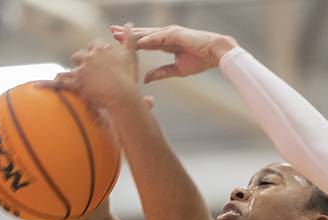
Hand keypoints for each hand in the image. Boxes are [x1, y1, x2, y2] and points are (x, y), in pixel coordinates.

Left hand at [42, 23, 140, 111]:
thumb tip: (129, 23)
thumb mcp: (130, 55)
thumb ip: (129, 37)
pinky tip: (37, 85)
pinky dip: (48, 84)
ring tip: (62, 76)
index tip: (97, 55)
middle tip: (82, 67)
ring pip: (70, 70)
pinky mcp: (76, 84)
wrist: (123, 96)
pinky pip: (61, 84)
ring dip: (67, 73)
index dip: (95, 51)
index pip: (94, 46)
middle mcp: (88, 58)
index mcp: (99, 50)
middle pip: (79, 56)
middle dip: (79, 60)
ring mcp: (81, 71)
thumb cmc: (128, 77)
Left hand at [110, 24, 236, 82]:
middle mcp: (165, 35)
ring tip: (118, 34)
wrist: (216, 54)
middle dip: (126, 33)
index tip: (116, 41)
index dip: (130, 41)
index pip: (144, 41)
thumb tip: (146, 79)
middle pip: (141, 34)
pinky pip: (158, 38)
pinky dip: (147, 39)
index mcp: (165, 42)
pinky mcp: (176, 34)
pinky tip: (136, 41)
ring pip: (146, 33)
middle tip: (111, 31)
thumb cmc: (201, 60)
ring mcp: (170, 33)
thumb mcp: (177, 70)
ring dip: (132, 34)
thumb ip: (161, 73)